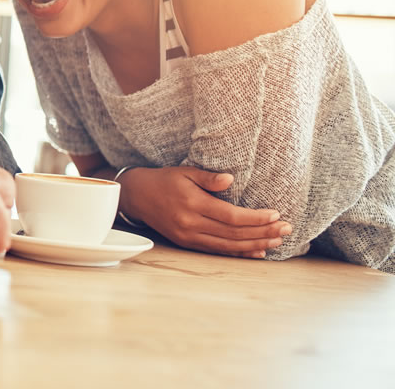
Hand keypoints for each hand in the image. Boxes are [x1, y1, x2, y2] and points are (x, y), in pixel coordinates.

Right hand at [121, 166, 291, 257]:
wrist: (137, 197)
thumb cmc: (164, 180)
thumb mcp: (185, 171)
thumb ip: (208, 178)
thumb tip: (231, 179)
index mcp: (192, 204)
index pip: (231, 216)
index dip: (255, 218)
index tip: (276, 215)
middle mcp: (191, 224)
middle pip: (234, 234)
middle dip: (263, 232)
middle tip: (287, 230)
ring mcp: (189, 237)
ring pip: (228, 246)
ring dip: (256, 245)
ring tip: (277, 241)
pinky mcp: (188, 244)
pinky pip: (218, 251)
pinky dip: (239, 253)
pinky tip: (257, 253)